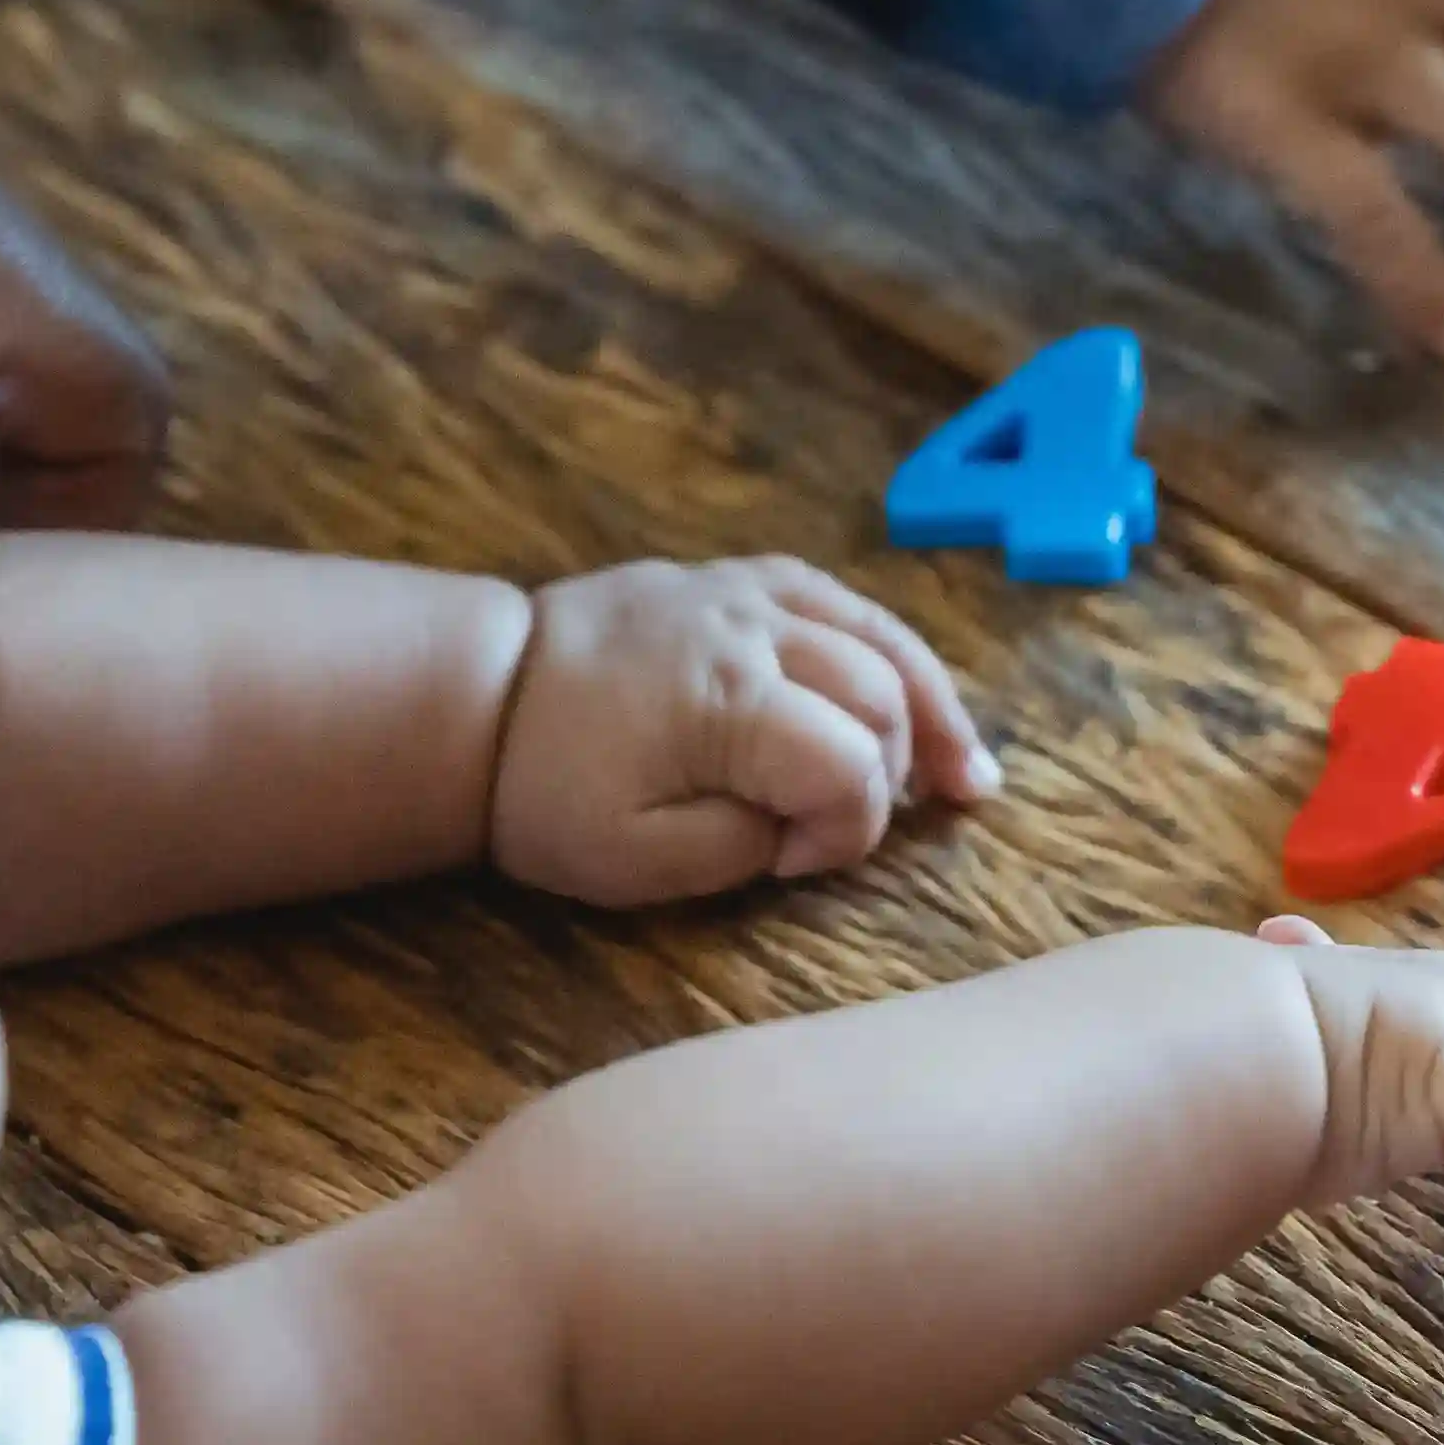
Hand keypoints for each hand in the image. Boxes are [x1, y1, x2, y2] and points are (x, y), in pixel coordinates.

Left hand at [490, 558, 998, 905]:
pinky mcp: (738, 579)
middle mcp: (754, 631)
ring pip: (882, 636)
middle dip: (893, 773)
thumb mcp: (632, 860)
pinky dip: (891, 649)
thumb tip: (806, 826)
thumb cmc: (545, 790)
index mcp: (727, 702)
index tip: (799, 865)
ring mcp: (748, 593)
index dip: (848, 829)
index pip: (848, 767)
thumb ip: (740, 849)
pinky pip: (842, 601)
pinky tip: (913, 693)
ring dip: (933, 706)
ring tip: (967, 769)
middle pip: (884, 695)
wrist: (476, 696)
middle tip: (862, 830)